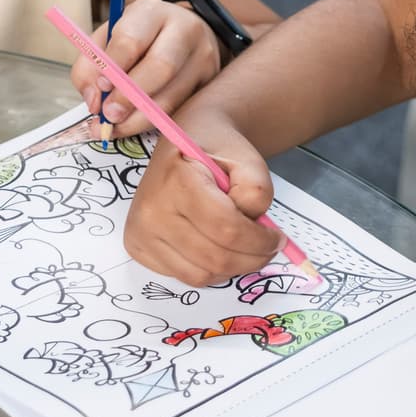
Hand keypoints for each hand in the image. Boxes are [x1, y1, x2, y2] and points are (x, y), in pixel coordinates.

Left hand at [67, 0, 222, 138]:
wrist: (184, 33)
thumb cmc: (139, 38)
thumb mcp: (108, 39)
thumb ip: (90, 67)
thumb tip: (94, 103)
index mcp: (151, 12)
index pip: (131, 40)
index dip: (113, 69)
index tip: (101, 87)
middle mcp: (184, 30)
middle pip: (160, 67)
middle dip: (130, 97)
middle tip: (109, 115)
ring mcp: (203, 57)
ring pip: (172, 96)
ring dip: (139, 119)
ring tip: (116, 127)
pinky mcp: (210, 82)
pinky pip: (180, 110)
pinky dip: (153, 123)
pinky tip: (134, 124)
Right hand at [124, 107, 281, 284]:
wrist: (185, 140)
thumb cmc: (216, 148)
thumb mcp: (247, 159)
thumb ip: (257, 191)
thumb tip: (256, 229)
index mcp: (176, 180)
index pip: (226, 228)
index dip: (259, 241)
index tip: (277, 238)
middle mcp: (151, 211)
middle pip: (215, 257)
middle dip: (252, 258)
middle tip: (269, 248)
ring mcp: (141, 233)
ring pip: (201, 274)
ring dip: (233, 268)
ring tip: (245, 247)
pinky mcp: (138, 248)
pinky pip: (185, 276)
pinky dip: (211, 270)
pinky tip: (219, 248)